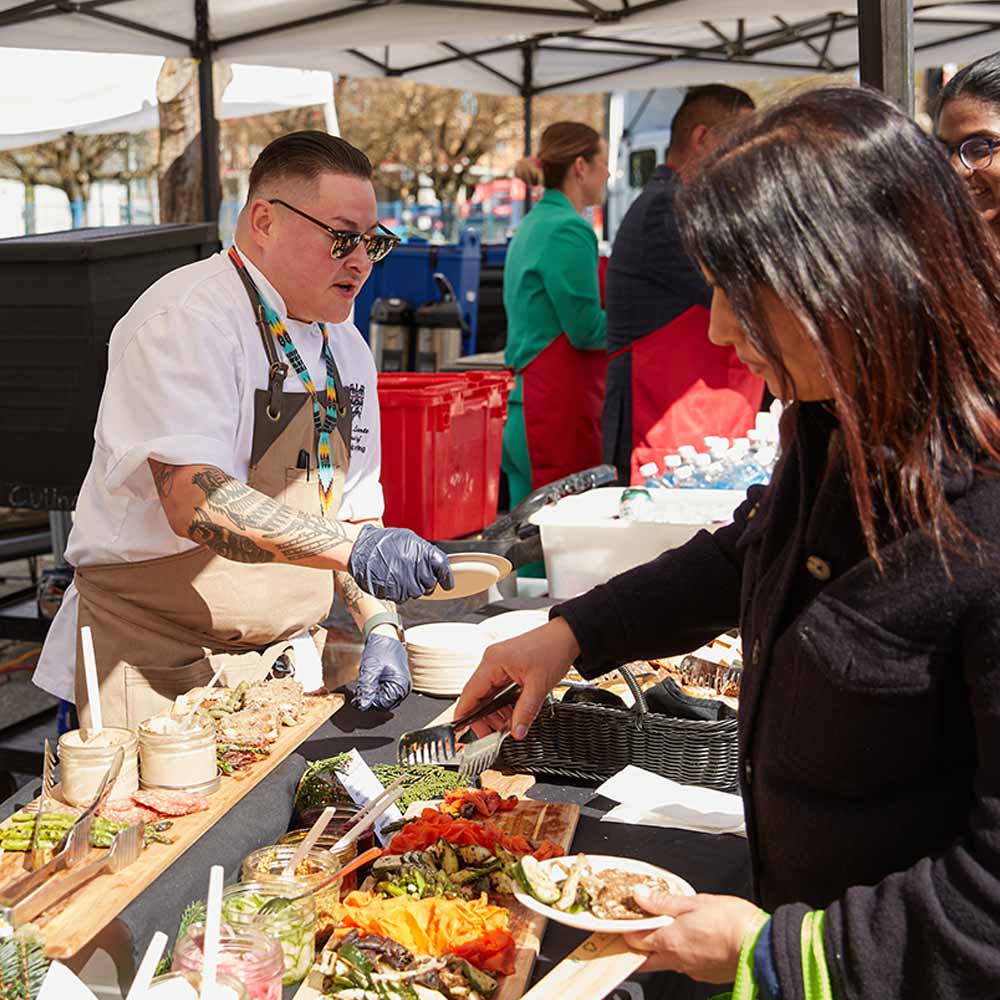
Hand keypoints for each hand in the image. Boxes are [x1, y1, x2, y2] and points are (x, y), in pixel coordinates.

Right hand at [347, 524, 452, 602]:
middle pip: (431, 584)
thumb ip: (424, 552)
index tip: (447, 584)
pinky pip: (403, 598)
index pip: (443, 568)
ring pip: (417, 593)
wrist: (360, 549)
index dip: (447, 578)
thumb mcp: (409, 539)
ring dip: (411, 587)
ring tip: (400, 575)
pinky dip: (399, 591)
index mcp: (423, 553)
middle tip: (414, 575)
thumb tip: (436, 565)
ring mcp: (406, 581)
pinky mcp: (394, 592)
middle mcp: (417, 568)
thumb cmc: (385, 542)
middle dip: (426, 582)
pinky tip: (392, 580)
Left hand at [353, 633, 411, 710]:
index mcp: (401, 685)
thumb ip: (367, 688)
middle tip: (358, 691)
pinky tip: (368, 682)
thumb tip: (363, 705)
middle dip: (370, 698)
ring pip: (382, 698)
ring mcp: (399, 685)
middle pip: (384, 703)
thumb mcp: (371, 668)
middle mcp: (403, 687)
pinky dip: (374, 690)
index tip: (357, 699)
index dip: (369, 702)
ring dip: (371, 694)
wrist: (384, 634)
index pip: (383, 704)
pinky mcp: (395, 682)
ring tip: (362, 684)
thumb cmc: (381, 647)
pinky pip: (383, 692)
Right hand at [454, 618, 580, 738]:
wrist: (567, 635)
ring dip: (495, 711)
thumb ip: (526, 712)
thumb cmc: (553, 648)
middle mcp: (492, 660)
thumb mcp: (539, 686)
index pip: (469, 693)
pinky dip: (502, 702)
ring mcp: (499, 662)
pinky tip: (512, 712)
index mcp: (493, 662)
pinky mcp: (507, 664)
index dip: (464, 715)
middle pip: (477, 695)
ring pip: (488, 693)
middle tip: (493, 734)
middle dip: (484, 717)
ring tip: (507, 725)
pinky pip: (497, 687)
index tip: (463, 731)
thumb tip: (517, 731)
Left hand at [623, 888, 762, 981]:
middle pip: (645, 959)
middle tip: (635, 932)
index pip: (635, 940)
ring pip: (666, 963)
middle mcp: (677, 961)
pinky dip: (681, 954)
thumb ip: (663, 900)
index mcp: (670, 942)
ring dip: (660, 949)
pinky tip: (689, 940)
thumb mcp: (694, 901)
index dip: (627, 928)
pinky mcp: (706, 975)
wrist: (760, 944)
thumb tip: (640, 895)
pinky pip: (685, 966)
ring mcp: (692, 970)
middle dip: (637, 948)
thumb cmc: (731, 922)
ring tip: (665, 930)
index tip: (626, 918)